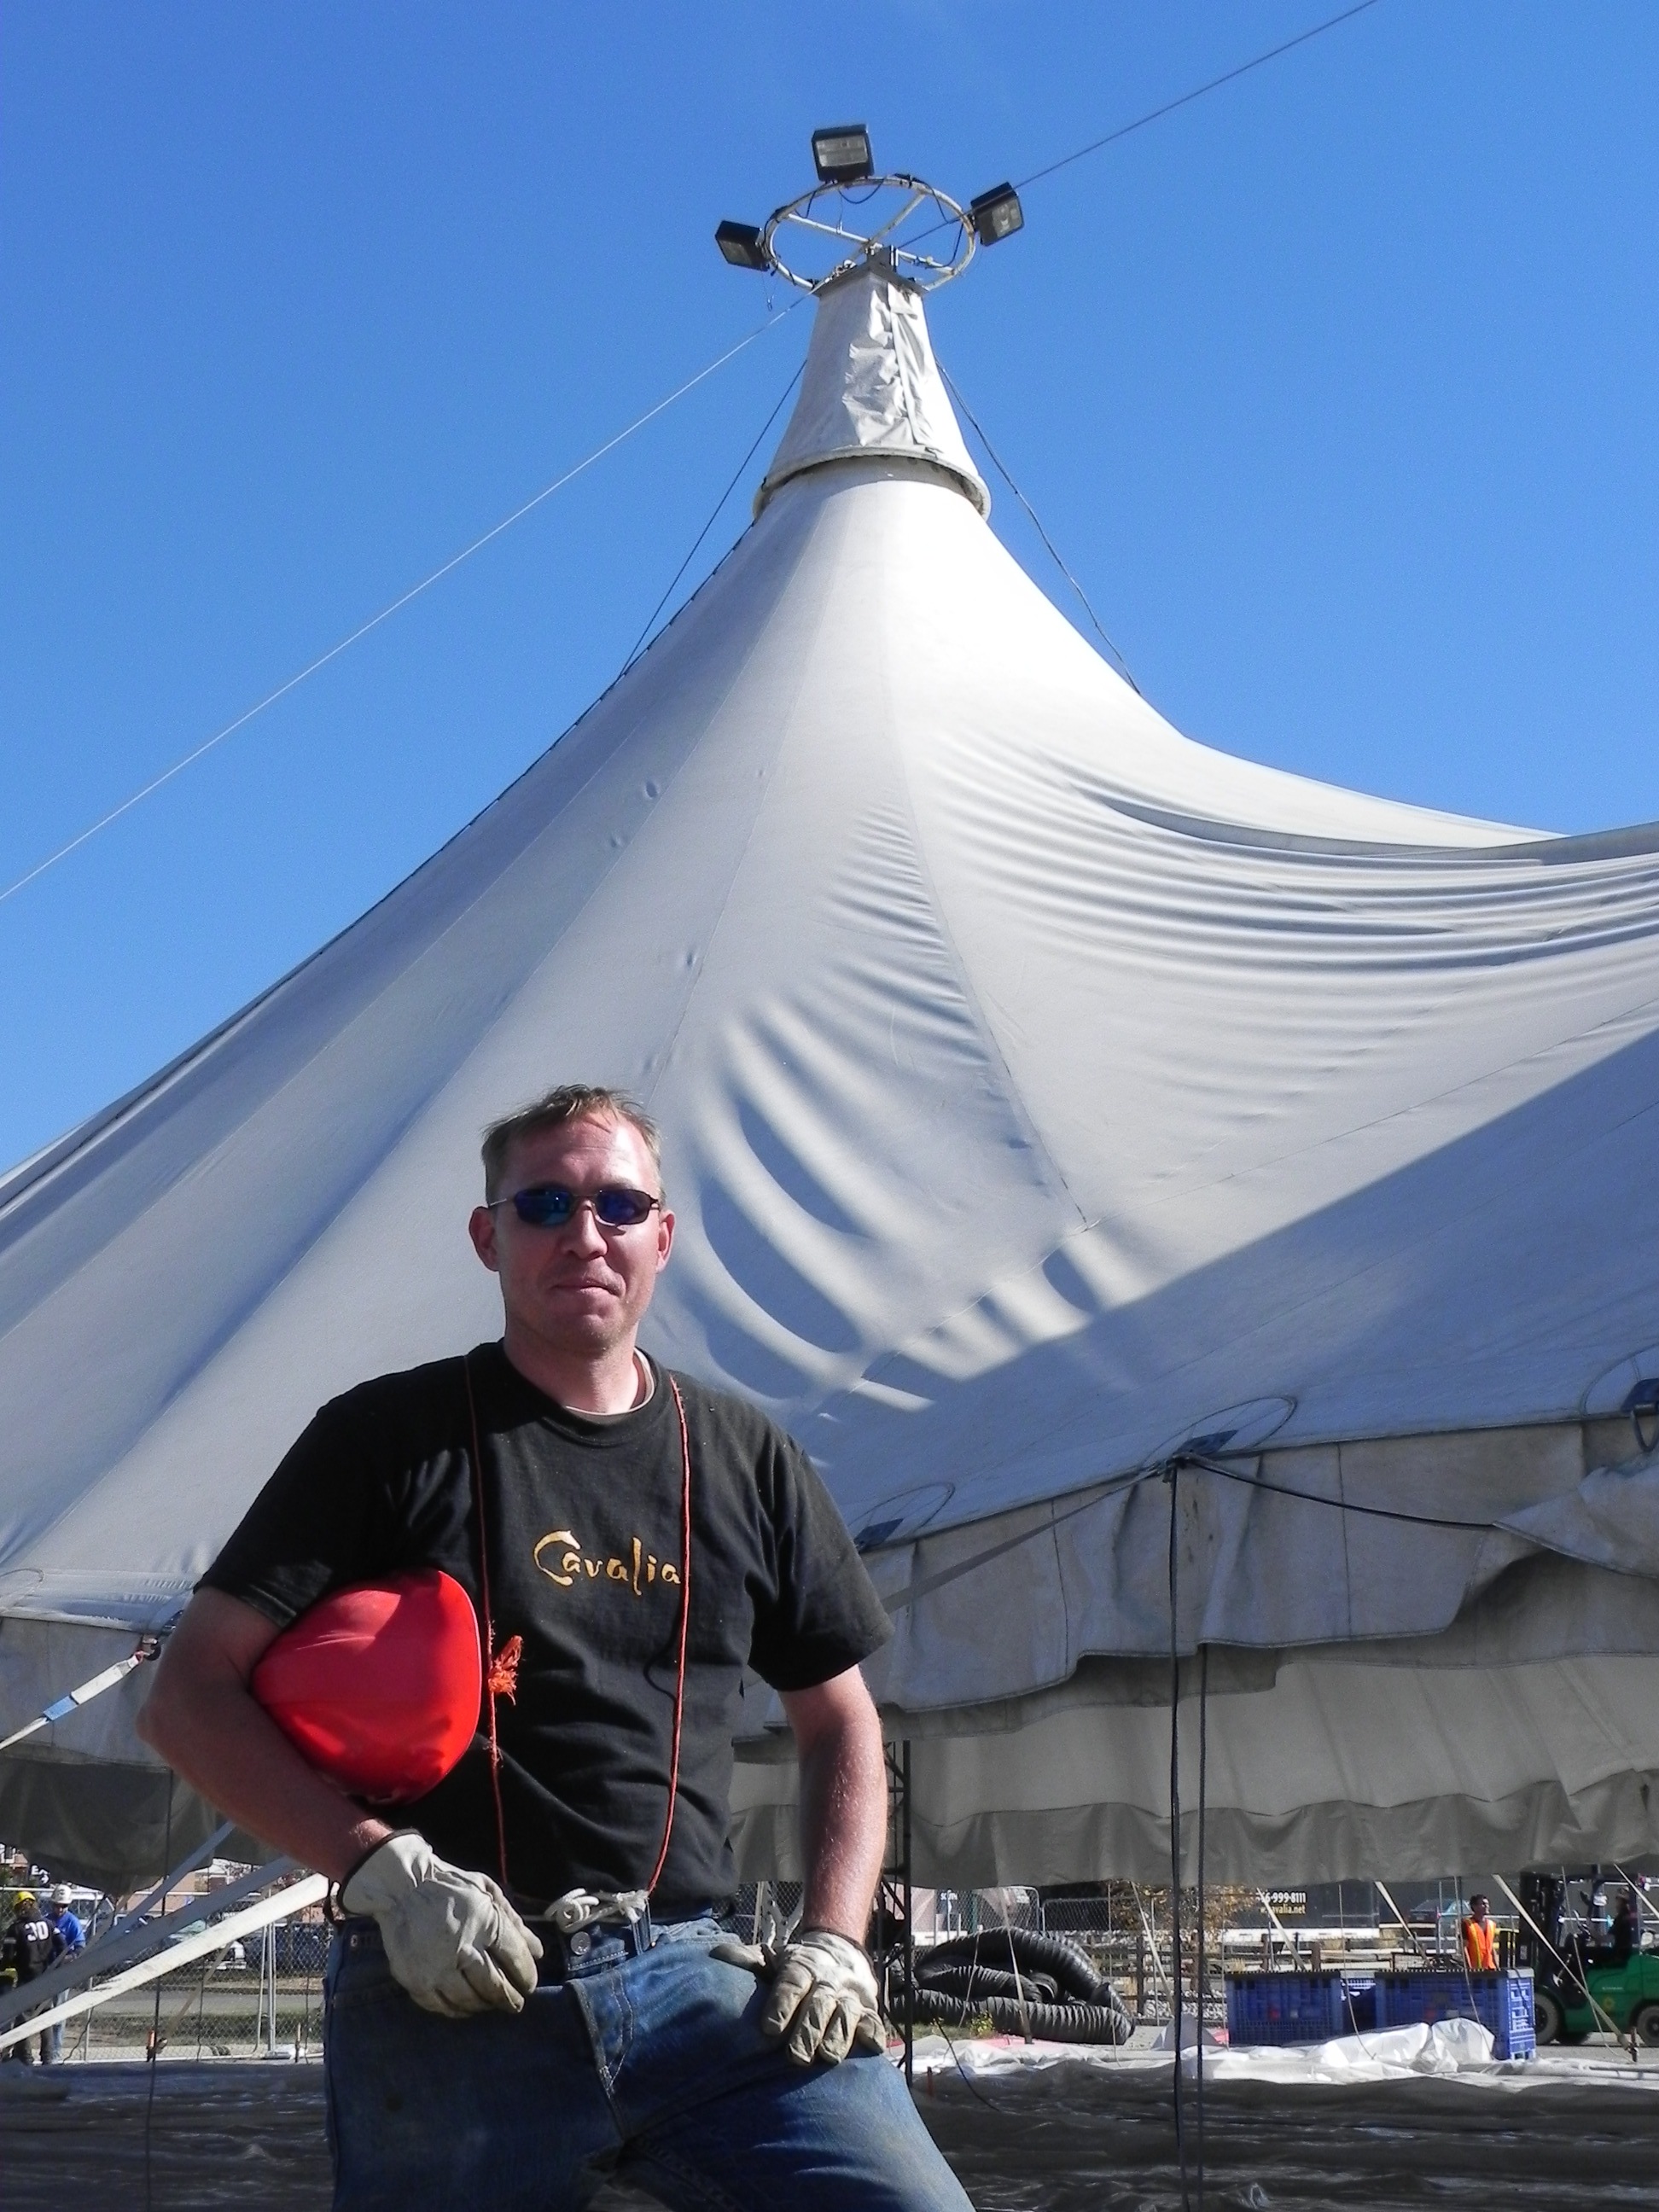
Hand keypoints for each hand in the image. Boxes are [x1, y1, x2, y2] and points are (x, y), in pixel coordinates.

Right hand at [340, 1833, 541, 2018]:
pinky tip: (466, 2006)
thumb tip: (537, 1952)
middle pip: (495, 1986)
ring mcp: (436, 1969)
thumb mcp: (487, 1891)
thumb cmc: (450, 1887)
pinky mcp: (416, 1982)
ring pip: (470, 2001)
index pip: (515, 1958)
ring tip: (492, 2003)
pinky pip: (443, 2007)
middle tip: (516, 2003)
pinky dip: (459, 2010)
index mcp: (484, 1922)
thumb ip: (513, 1921)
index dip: (527, 1975)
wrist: (403, 1888)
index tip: (530, 1983)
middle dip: (511, 1998)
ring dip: (486, 2005)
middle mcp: (462, 1948)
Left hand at [711, 1927, 883, 2063]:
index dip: (782, 2003)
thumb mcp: (773, 1958)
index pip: (791, 1982)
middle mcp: (828, 1980)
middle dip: (808, 2030)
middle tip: (796, 2057)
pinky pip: (874, 2022)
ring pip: (846, 2014)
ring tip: (827, 2057)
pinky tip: (870, 2047)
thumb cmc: (798, 1967)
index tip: (770, 2028)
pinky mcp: (869, 2010)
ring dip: (838, 2035)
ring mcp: (851, 1995)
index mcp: (802, 1966)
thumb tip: (717, 1955)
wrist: (841, 1952)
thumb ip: (749, 1961)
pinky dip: (873, 2034)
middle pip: (819, 2003)